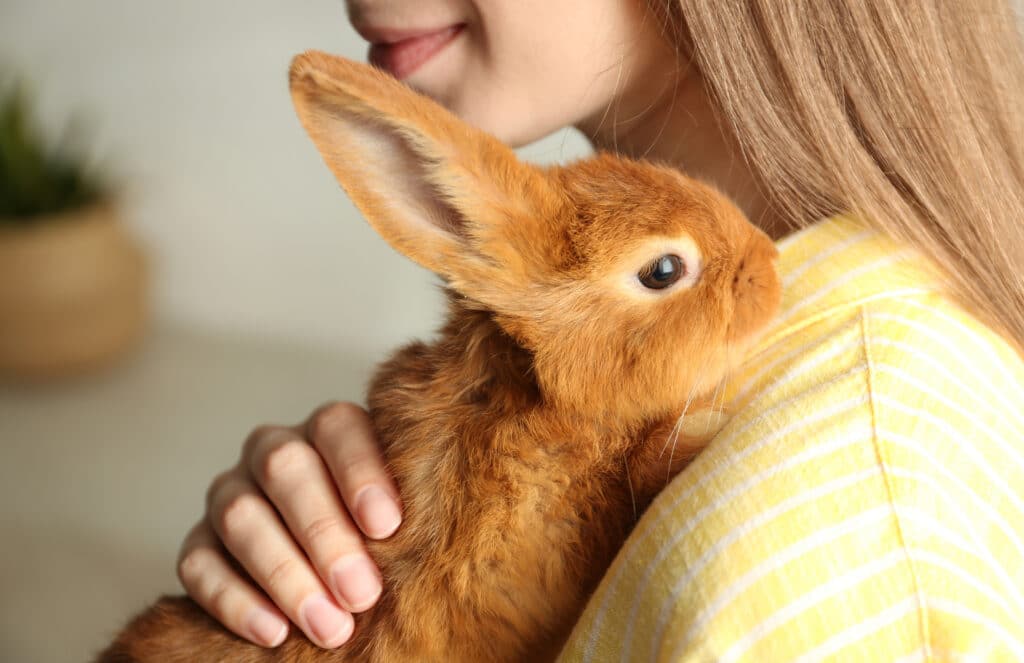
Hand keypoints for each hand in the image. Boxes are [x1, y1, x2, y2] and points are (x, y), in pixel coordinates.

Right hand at [176, 402, 402, 648]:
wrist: (330, 564)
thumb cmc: (381, 534)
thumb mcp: (399, 515)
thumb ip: (413, 513)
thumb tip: (434, 545)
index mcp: (329, 430)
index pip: (337, 428)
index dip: (360, 472)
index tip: (387, 525)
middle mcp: (273, 450)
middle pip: (284, 469)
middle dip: (324, 533)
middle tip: (362, 592)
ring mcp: (230, 493)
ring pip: (240, 517)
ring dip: (285, 575)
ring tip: (330, 625)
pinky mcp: (200, 542)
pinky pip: (199, 564)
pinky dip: (235, 600)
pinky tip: (275, 633)